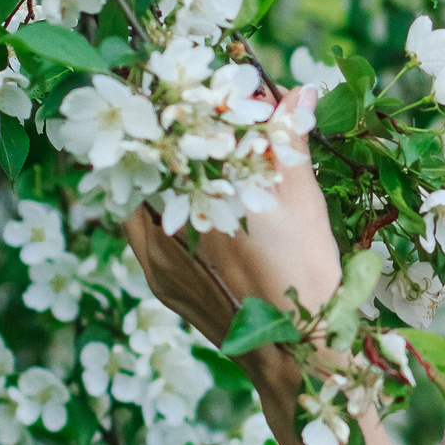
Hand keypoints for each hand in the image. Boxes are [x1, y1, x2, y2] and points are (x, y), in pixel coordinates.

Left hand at [123, 103, 341, 350]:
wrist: (295, 352)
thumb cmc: (306, 274)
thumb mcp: (304, 201)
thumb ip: (290, 141)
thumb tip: (299, 92)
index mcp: (208, 198)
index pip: (180, 134)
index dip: (185, 106)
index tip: (196, 93)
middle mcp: (172, 225)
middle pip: (153, 163)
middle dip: (171, 139)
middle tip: (186, 120)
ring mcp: (157, 256)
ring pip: (140, 196)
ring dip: (157, 173)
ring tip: (179, 158)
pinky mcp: (158, 279)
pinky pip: (139, 228)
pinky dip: (151, 207)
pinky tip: (173, 201)